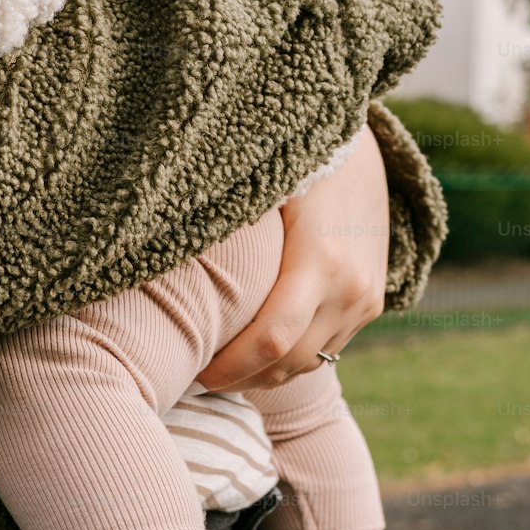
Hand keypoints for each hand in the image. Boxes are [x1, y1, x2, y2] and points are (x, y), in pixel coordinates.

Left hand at [195, 124, 388, 391]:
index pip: (272, 338)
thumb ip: (224, 227)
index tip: (196, 373)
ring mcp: (366, 301)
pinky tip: (256, 357)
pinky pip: (327, 349)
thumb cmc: (296, 161)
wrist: (362, 149)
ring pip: (310, 363)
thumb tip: (157, 257)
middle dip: (243, 380)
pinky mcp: (371, 304)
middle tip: (199, 379)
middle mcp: (351, 289)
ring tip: (221, 372)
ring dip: (266, 377)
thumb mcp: (262, 188)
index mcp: (322, 261)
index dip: (232, 366)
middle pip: (290, 362)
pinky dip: (291, 361)